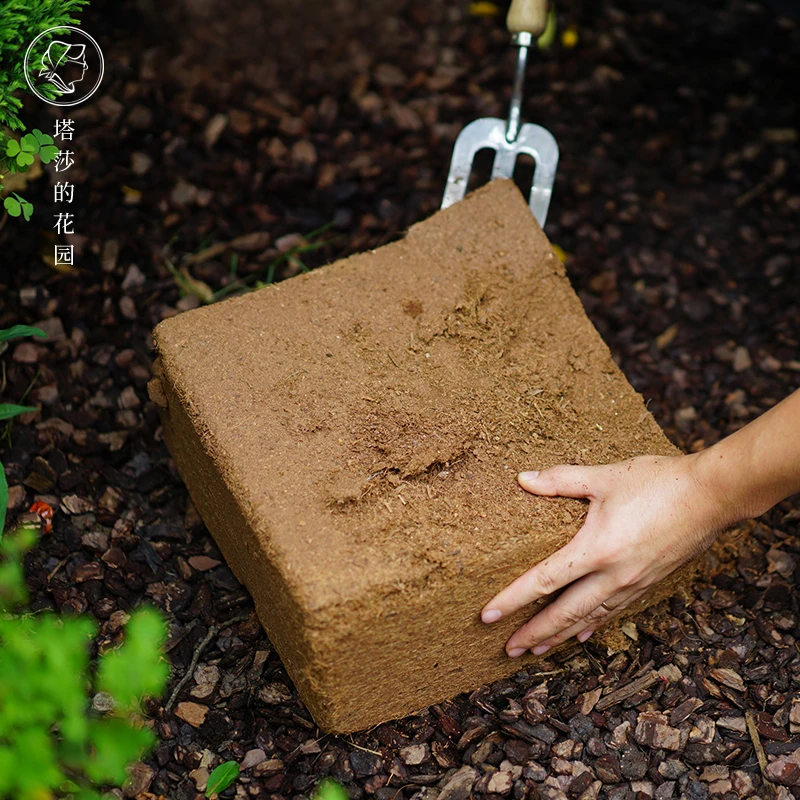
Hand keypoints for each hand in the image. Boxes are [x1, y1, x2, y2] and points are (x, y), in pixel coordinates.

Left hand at [481, 454, 728, 656]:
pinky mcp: (648, 583)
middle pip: (564, 613)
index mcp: (595, 550)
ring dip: (560, 637)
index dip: (512, 600)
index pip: (543, 581)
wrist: (711, 496)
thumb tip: (521, 479)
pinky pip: (613, 612)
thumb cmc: (657, 482)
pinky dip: (592, 625)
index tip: (487, 616)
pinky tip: (582, 635)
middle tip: (507, 650)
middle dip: (533, 634)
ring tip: (536, 650)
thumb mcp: (603, 477)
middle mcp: (613, 576)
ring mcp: (632, 584)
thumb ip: (559, 480)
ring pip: (589, 618)